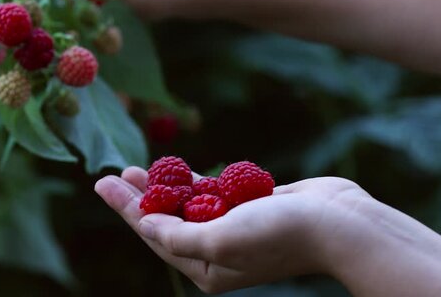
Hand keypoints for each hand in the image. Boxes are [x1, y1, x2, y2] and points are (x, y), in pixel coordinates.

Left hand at [94, 167, 372, 292]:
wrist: (339, 222)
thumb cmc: (279, 234)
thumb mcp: (219, 240)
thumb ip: (178, 236)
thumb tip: (144, 227)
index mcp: (208, 269)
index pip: (155, 237)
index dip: (126, 209)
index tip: (102, 183)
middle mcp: (219, 251)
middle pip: (167, 220)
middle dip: (139, 198)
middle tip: (112, 174)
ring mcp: (235, 228)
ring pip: (189, 205)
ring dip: (163, 187)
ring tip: (136, 170)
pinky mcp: (251, 206)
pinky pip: (214, 193)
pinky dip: (195, 182)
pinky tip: (176, 171)